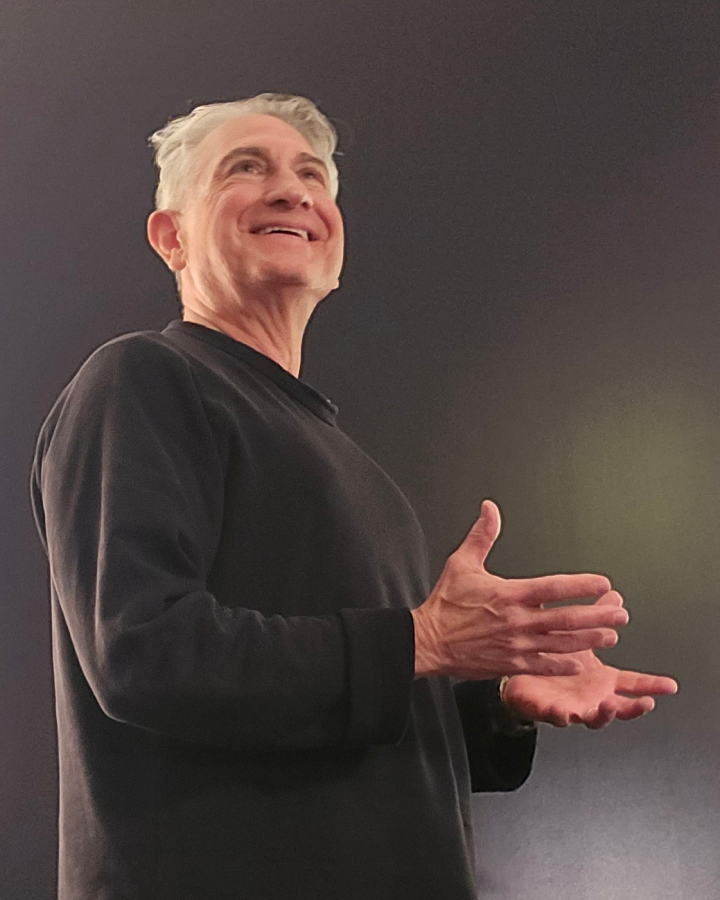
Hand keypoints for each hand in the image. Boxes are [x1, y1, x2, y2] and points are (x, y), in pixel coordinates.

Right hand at [412, 500, 628, 678]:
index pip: (553, 589)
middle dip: (597, 616)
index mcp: (509, 594)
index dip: (580, 586)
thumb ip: (482, 535)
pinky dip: (564, 664)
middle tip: (620, 613)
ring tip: (611, 636)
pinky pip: (543, 665)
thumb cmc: (446, 603)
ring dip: (589, 640)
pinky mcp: (510, 665)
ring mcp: (516, 645)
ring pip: (561, 643)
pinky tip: (581, 661)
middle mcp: (517, 621)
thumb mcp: (462, 563)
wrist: (428, 640)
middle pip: (566, 619)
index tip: (602, 584)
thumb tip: (489, 508)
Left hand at [502, 594, 678, 727]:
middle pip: (621, 707)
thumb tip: (615, 598)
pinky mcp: (551, 710)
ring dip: (602, 714)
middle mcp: (593, 697)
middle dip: (634, 707)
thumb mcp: (579, 636)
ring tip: (606, 705)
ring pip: (594, 717)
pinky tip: (565, 711)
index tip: (669, 685)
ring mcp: (575, 706)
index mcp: (602, 679)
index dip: (652, 685)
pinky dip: (563, 715)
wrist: (521, 675)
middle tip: (646, 702)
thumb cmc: (554, 659)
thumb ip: (599, 618)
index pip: (633, 683)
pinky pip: (558, 715)